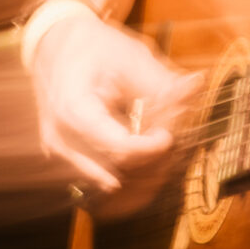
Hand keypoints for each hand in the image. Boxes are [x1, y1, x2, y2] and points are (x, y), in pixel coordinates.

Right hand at [28, 5, 202, 218]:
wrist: (53, 49)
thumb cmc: (91, 50)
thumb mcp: (130, 56)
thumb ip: (163, 82)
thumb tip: (195, 86)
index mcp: (73, 111)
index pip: (121, 150)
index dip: (155, 148)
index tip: (170, 134)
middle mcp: (61, 143)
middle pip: (120, 175)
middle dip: (154, 164)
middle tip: (169, 139)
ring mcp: (60, 160)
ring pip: (113, 195)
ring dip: (144, 179)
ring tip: (158, 151)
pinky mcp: (66, 169)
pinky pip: (102, 199)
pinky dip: (129, 189)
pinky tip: (145, 169)